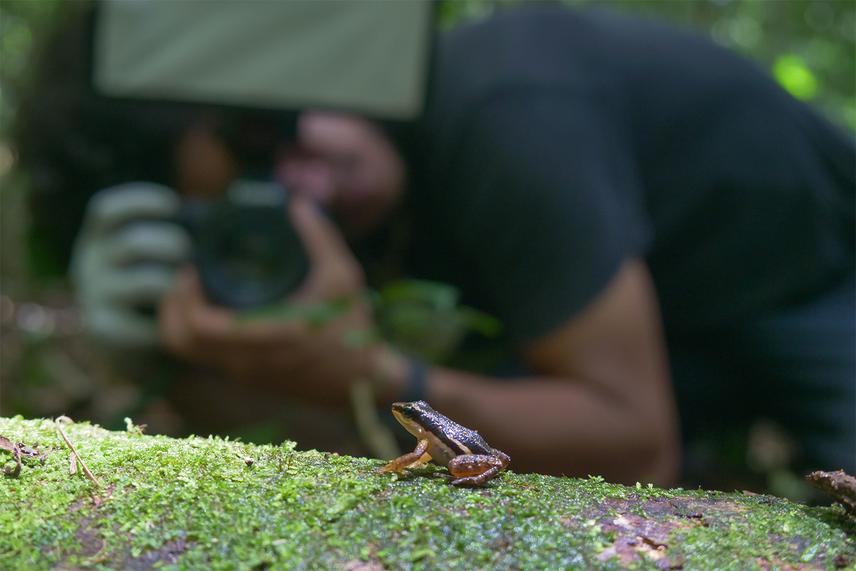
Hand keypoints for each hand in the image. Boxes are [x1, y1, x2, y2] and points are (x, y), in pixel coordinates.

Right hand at [71, 183, 190, 348]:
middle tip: (191, 256)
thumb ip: (168, 238)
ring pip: (145, 282)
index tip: (173, 205)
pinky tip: (176, 320)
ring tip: (187, 289)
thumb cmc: (150, 287)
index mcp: (100, 239)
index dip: (140, 202)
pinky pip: (143, 320)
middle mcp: (90, 263)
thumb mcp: (149, 257)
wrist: (127, 344)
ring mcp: (94, 296)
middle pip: (134, 243)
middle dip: (173, 245)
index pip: (107, 211)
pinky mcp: (103, 328)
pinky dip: (167, 320)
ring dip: (175, 283)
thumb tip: (218, 221)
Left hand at [159, 197, 405, 404]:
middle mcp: (246, 361)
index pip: (198, 327)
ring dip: (180, 320)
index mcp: (265, 338)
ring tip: (195, 290)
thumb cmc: (352, 328)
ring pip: (187, 352)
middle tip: (186, 277)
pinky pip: (205, 355)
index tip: (193, 268)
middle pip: (178, 342)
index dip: (184, 296)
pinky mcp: (248, 376)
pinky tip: (216, 305)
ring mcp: (244, 372)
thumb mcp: (343, 276)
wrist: (362, 379)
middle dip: (171, 306)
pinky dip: (197, 331)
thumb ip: (320, 237)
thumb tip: (297, 203)